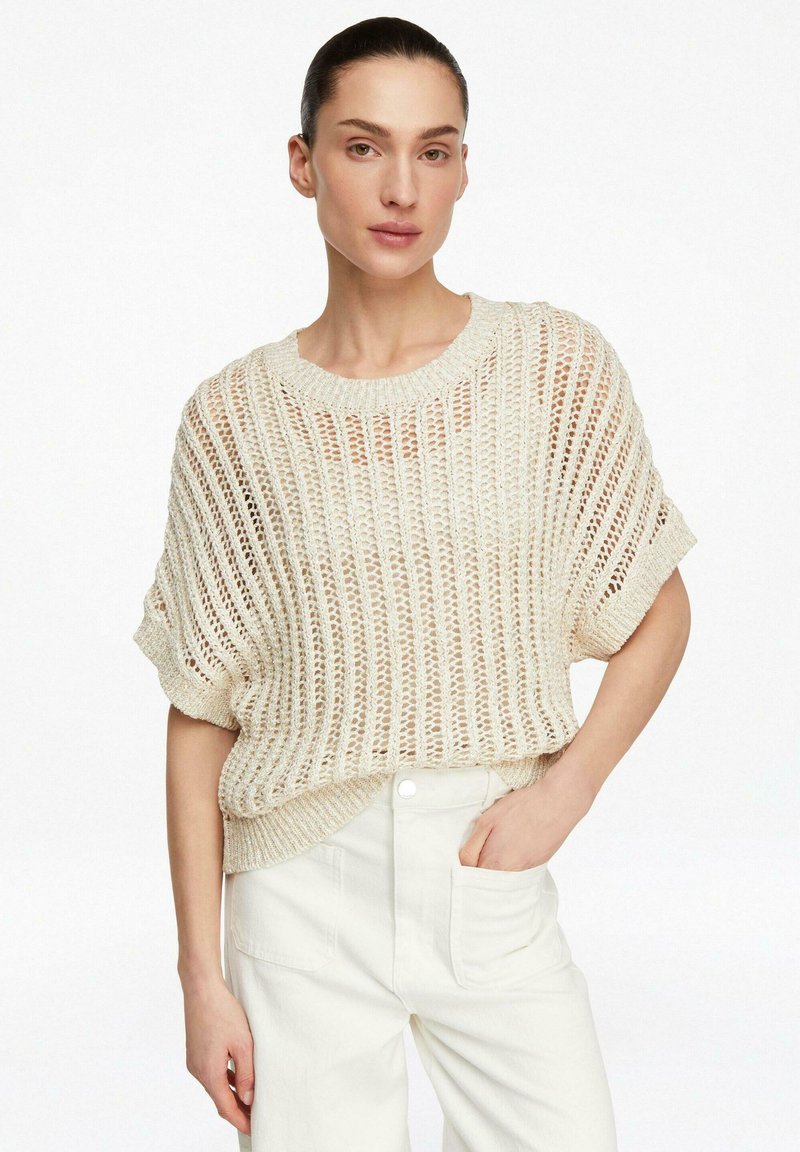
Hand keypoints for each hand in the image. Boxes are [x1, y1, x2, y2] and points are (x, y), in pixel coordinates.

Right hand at [183, 976, 253, 1136]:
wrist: (201, 989)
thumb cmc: (223, 1012)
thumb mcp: (243, 1044)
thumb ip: (246, 1073)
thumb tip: (248, 1099)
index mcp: (209, 1073)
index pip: (226, 1107)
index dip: (241, 1120)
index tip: (254, 1129)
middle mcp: (198, 1071)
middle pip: (220, 1099)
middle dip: (238, 1110)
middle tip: (256, 1117)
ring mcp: (195, 1062)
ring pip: (216, 1086)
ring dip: (232, 1095)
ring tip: (250, 1101)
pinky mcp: (196, 1052)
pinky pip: (212, 1073)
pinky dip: (225, 1080)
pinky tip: (237, 1079)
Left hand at [458, 765, 594, 869]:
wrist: (559, 802)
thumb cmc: (523, 807)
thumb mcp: (487, 820)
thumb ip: (472, 845)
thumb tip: (463, 862)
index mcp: (496, 863)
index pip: (471, 879)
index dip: (464, 869)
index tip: (462, 860)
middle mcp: (512, 872)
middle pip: (488, 881)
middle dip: (479, 870)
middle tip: (475, 853)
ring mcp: (528, 869)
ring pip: (504, 876)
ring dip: (497, 866)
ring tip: (497, 846)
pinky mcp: (539, 863)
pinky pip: (519, 870)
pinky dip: (512, 861)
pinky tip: (513, 844)